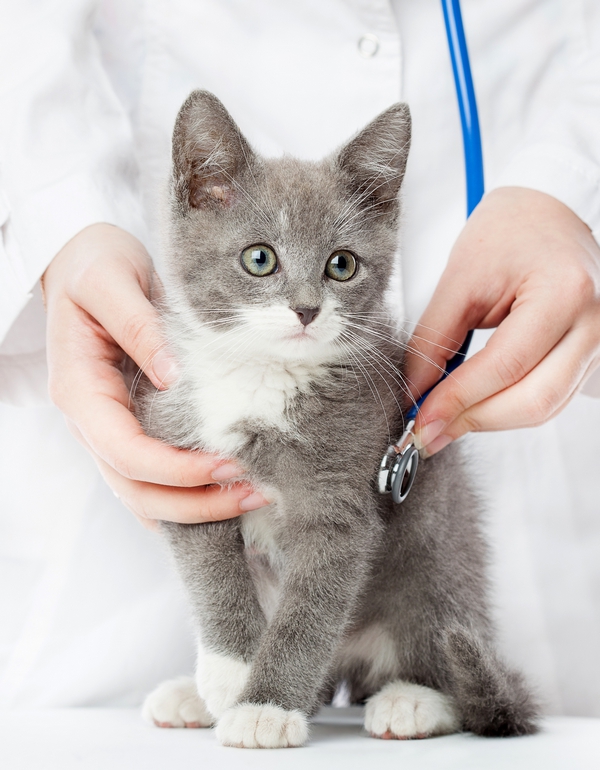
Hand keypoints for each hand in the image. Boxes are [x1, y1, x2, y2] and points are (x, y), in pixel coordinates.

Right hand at [43, 223, 268, 529]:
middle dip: (196, 502)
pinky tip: (226, 493)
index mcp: (80, 390)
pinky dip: (186, 495)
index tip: (230, 463)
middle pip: (136, 489)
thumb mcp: (111, 280)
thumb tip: (172, 376)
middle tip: (256, 493)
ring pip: (143, 494)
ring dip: (196, 506)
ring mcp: (108, 428)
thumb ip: (139, 326)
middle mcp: (90, 421)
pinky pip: (151, 478)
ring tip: (253, 496)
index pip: (126, 453)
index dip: (177, 469)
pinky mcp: (129, 424)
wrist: (81, 261)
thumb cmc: (94, 265)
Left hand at [405, 187, 599, 456]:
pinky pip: (551, 398)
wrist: (546, 216)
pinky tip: (473, 407)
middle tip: (426, 434)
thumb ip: (433, 340)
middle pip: (534, 400)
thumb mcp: (460, 279)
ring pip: (544, 408)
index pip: (506, 365)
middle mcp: (595, 323)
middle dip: (474, 421)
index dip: (459, 400)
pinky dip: (508, 409)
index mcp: (563, 292)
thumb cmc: (506, 234)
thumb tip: (414, 394)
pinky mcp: (591, 357)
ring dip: (489, 421)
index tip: (418, 421)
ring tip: (443, 421)